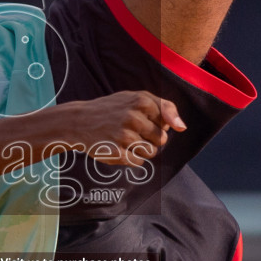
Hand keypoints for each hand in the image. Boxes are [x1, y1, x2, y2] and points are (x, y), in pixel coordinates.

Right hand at [62, 91, 184, 165]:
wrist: (78, 121)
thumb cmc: (113, 109)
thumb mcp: (137, 98)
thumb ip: (165, 108)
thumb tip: (182, 128)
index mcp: (141, 100)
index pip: (167, 123)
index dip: (156, 124)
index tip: (141, 119)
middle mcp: (133, 117)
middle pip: (162, 139)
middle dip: (150, 138)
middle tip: (130, 130)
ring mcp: (124, 136)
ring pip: (152, 152)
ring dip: (142, 149)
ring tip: (124, 139)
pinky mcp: (116, 153)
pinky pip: (139, 162)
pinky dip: (131, 157)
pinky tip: (118, 147)